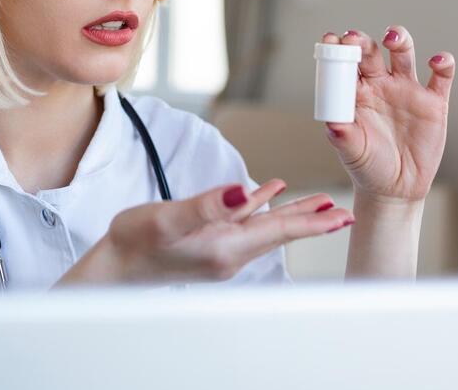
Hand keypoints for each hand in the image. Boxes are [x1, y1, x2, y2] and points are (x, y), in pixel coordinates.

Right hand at [60, 180, 353, 284]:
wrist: (114, 266)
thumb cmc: (135, 243)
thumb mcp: (170, 218)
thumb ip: (210, 205)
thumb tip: (245, 191)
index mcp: (226, 247)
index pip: (278, 231)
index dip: (311, 223)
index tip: (340, 218)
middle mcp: (229, 252)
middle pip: (279, 232)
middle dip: (312, 222)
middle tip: (343, 215)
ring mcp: (220, 248)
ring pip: (265, 228)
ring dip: (292, 215)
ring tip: (319, 205)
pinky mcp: (208, 242)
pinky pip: (244, 223)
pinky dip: (260, 207)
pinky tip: (267, 193)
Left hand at [321, 26, 454, 203]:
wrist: (397, 188)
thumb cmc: (368, 166)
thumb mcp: (352, 152)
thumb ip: (343, 136)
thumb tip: (332, 124)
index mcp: (357, 93)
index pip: (346, 63)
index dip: (339, 48)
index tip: (331, 38)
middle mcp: (381, 85)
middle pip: (372, 53)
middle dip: (363, 41)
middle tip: (354, 37)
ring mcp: (407, 90)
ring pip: (404, 55)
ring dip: (400, 40)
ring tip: (392, 37)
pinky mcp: (434, 102)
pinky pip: (441, 77)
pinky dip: (443, 63)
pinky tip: (436, 61)